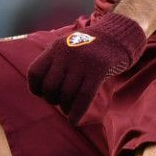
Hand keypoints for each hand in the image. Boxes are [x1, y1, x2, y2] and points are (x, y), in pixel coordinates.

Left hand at [27, 10, 147, 119]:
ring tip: (68, 110)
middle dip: (52, 99)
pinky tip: (73, 121)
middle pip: (50, 87)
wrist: (120, 35)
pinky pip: (83, 97)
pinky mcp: (99, 69)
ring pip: (66, 94)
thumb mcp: (70, 47)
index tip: (42, 94)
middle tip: (60, 101)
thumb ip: (56, 63)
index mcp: (56, 47)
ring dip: (65, 108)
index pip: (35, 72)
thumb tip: (44, 90)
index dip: (35, 88)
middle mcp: (66, 53)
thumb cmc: (93, 48)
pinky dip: (77, 112)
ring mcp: (82, 61)